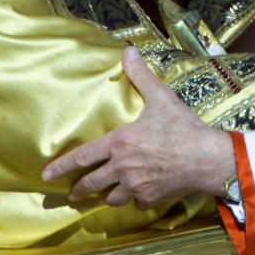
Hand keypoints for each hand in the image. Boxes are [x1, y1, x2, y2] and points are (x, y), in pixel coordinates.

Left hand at [42, 47, 235, 208]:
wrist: (207, 158)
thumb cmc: (182, 127)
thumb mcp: (160, 98)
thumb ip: (141, 76)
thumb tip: (128, 52)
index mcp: (120, 143)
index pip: (82, 157)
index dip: (62, 167)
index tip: (47, 175)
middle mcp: (123, 168)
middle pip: (92, 184)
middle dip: (79, 190)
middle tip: (72, 193)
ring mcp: (136, 186)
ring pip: (111, 198)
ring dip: (106, 195)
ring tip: (104, 194)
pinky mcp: (151, 199)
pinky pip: (135, 203)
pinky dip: (134, 199)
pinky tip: (138, 193)